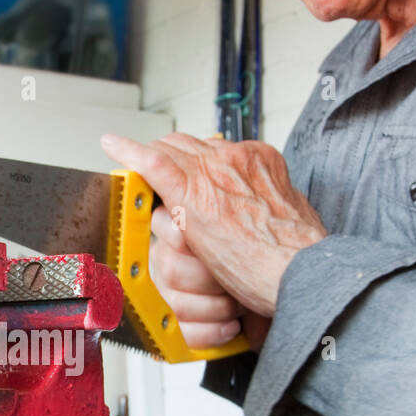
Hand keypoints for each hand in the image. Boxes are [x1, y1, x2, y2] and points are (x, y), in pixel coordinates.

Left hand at [100, 132, 326, 320]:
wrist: (302, 270)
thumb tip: (256, 215)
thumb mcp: (287, 219)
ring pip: (168, 152)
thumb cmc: (299, 256)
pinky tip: (113, 146)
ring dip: (148, 163)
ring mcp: (212, 174)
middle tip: (151, 175)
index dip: (193, 162)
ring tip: (129, 165)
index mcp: (260, 163)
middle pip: (187, 146)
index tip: (185, 173)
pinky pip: (153, 164)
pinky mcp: (192, 196)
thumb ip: (264, 208)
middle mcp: (235, 160)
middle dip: (167, 159)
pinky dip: (129, 152)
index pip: (214, 152)